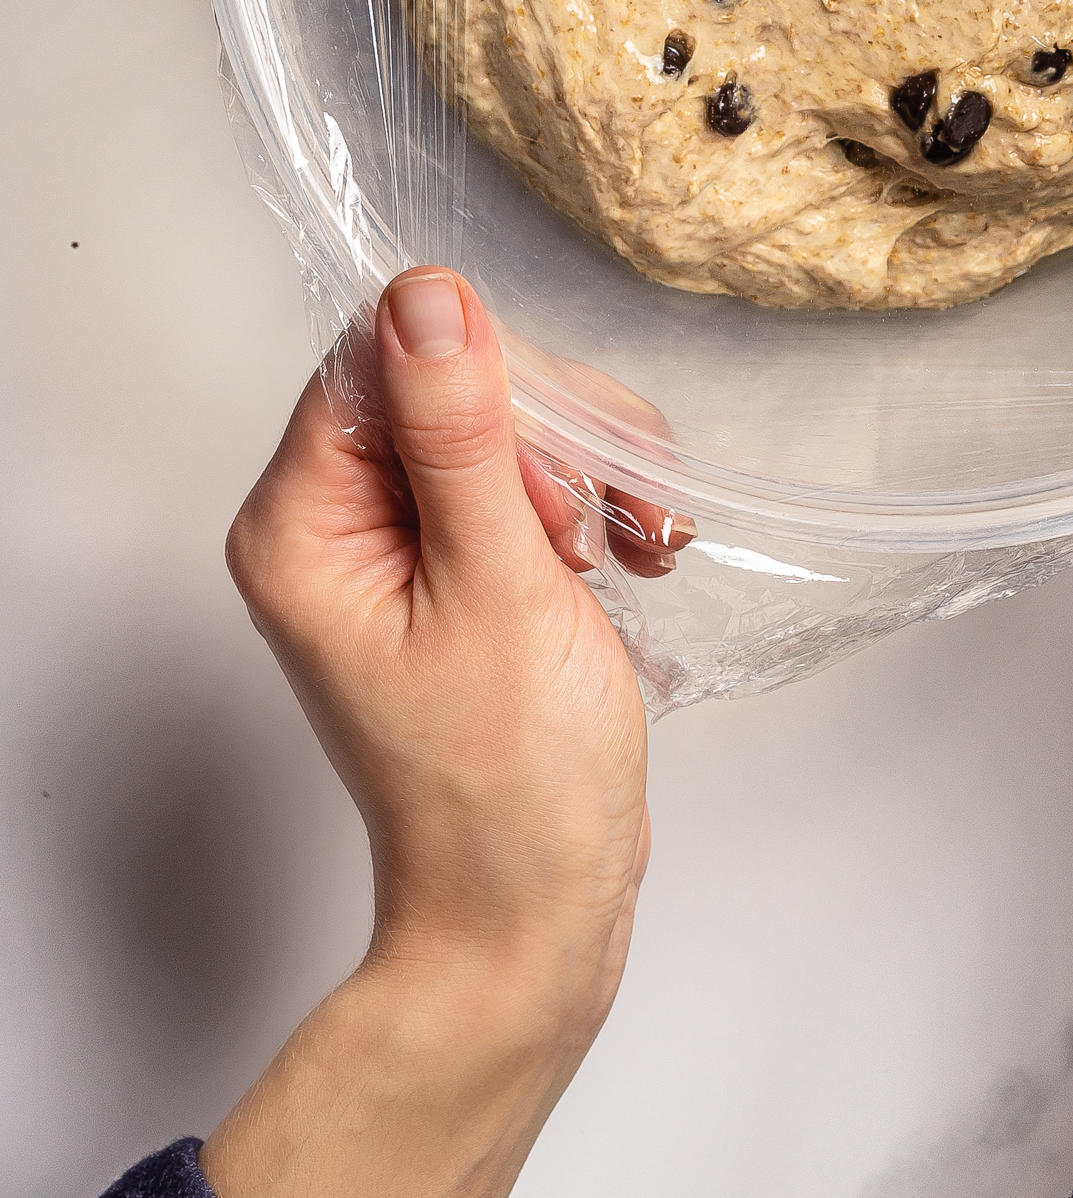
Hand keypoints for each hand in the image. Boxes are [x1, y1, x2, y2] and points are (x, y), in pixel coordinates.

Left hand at [200, 270, 654, 1197]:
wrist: (535, 908)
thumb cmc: (506, 784)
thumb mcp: (496, 585)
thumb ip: (461, 433)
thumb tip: (427, 295)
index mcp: (301, 525)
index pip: (380, 359)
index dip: (486, 386)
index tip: (551, 468)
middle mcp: (335, 524)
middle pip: (453, 380)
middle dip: (557, 436)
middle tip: (598, 532)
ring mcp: (402, 545)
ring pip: (511, 420)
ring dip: (595, 469)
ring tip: (639, 546)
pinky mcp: (464, 564)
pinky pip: (535, 474)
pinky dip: (600, 502)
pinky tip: (641, 553)